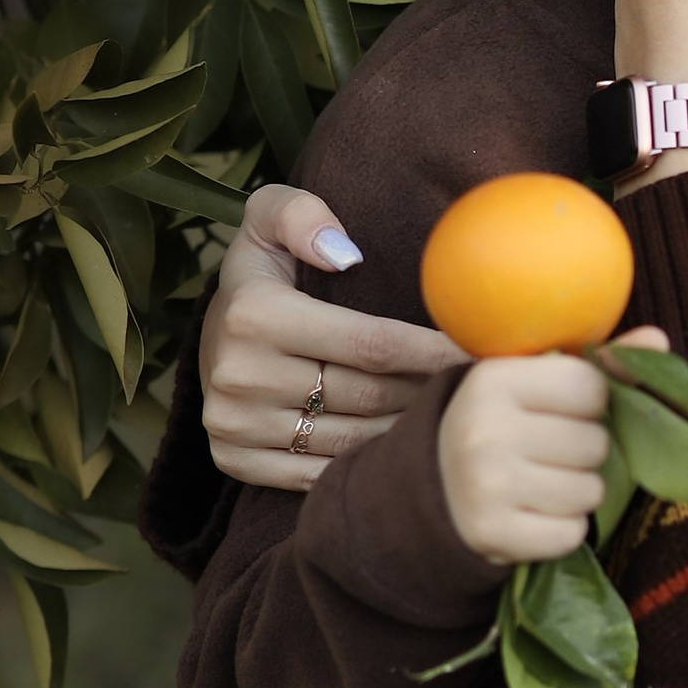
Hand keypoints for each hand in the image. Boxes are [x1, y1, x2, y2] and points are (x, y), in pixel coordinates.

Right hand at [201, 185, 462, 493]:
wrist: (209, 335)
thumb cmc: (262, 272)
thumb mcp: (269, 218)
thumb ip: (301, 214)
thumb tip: (345, 252)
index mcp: (254, 315)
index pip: (371, 345)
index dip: (432, 352)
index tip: (477, 352)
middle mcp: (239, 376)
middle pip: (367, 396)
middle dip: (427, 391)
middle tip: (473, 386)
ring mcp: (234, 426)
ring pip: (351, 441)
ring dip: (406, 431)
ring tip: (446, 415)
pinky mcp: (234, 461)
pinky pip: (321, 474)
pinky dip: (366, 464)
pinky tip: (401, 447)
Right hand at [437, 352, 615, 565]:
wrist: (436, 488)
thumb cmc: (502, 425)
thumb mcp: (535, 382)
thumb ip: (596, 362)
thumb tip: (657, 340)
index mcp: (494, 379)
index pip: (591, 387)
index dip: (590, 404)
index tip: (563, 412)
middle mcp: (486, 429)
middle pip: (595, 442)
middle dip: (586, 453)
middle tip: (551, 454)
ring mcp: (486, 485)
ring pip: (589, 492)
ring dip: (579, 494)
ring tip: (544, 485)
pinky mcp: (492, 534)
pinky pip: (571, 534)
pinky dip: (564, 530)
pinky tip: (536, 515)